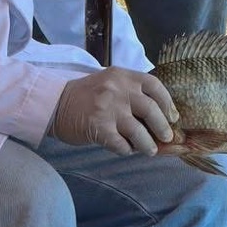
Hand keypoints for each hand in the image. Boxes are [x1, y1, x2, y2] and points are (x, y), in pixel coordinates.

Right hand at [51, 67, 177, 155]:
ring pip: (140, 132)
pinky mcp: (99, 128)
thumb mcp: (110, 83)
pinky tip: (126, 149)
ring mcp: (108, 109)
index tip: (172, 116)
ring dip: (148, 145)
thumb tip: (159, 116)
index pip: (155, 86)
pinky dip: (127, 150)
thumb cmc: (85, 96)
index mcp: (123, 75)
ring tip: (150, 150)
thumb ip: (131, 92)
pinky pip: (122, 145)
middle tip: (166, 138)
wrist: (54, 104)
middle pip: (152, 110)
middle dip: (163, 128)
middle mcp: (118, 90)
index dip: (167, 103)